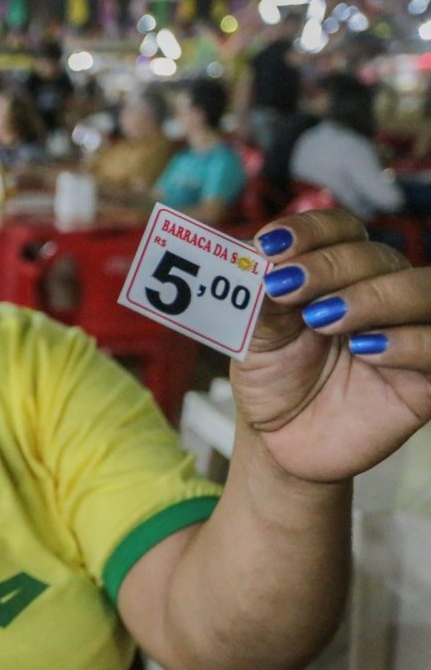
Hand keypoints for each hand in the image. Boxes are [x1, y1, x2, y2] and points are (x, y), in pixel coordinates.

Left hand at [232, 210, 430, 482]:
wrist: (279, 440)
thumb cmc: (271, 376)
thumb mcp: (255, 334)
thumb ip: (262, 297)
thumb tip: (262, 259)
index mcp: (338, 272)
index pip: (341, 230)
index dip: (310, 230)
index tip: (269, 245)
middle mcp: (380, 292)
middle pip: (377, 256)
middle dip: (330, 266)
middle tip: (286, 286)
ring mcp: (408, 331)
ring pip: (422, 290)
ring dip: (372, 296)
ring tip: (324, 319)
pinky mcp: (425, 378)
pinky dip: (407, 342)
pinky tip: (366, 349)